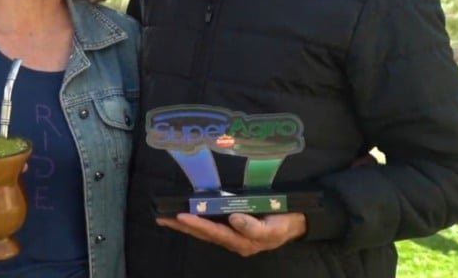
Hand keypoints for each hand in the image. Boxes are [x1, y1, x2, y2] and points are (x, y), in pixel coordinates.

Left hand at [156, 212, 306, 256]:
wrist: (296, 223)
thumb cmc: (284, 224)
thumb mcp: (274, 228)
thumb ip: (254, 226)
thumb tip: (233, 219)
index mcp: (243, 242)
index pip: (215, 232)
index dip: (198, 224)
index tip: (182, 216)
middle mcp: (234, 241)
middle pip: (204, 234)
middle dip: (182, 226)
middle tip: (162, 218)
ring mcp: (232, 235)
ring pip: (204, 231)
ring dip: (185, 225)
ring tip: (166, 218)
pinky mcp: (232, 228)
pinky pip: (210, 226)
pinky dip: (195, 222)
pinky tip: (184, 218)